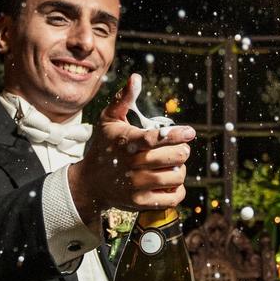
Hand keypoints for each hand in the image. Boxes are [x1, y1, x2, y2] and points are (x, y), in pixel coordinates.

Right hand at [68, 74, 195, 221]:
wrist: (89, 183)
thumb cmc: (104, 147)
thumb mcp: (109, 120)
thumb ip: (123, 99)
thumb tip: (136, 77)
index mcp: (127, 142)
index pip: (156, 138)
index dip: (176, 135)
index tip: (189, 132)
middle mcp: (132, 165)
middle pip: (173, 157)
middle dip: (182, 151)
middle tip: (180, 149)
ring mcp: (137, 186)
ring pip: (176, 177)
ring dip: (180, 170)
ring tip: (172, 165)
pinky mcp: (141, 203)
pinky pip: (173, 197)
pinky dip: (177, 189)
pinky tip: (170, 182)